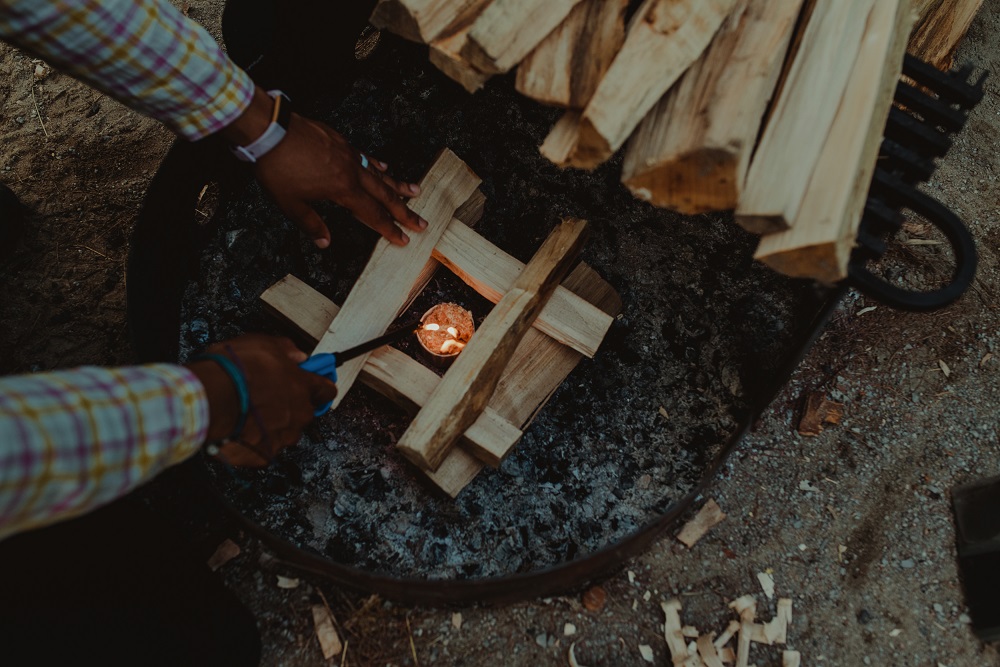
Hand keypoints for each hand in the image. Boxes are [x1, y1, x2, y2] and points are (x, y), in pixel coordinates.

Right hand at [186, 334, 336, 466]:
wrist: (209, 398)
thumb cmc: (234, 370)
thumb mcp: (262, 344)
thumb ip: (285, 350)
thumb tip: (296, 355)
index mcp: (302, 387)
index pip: (325, 390)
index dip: (319, 387)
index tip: (315, 385)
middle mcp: (298, 414)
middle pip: (303, 413)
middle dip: (289, 406)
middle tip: (266, 396)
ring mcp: (282, 437)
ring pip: (284, 432)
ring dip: (271, 424)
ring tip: (248, 413)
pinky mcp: (264, 454)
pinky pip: (263, 448)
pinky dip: (253, 441)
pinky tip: (239, 429)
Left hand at [220, 87, 427, 247]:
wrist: (270, 130)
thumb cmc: (277, 167)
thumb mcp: (290, 203)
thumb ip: (311, 223)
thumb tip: (324, 242)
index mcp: (342, 189)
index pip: (372, 214)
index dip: (389, 229)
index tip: (404, 238)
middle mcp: (351, 172)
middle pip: (384, 195)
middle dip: (404, 211)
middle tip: (422, 222)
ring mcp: (348, 154)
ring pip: (379, 173)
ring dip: (398, 185)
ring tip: (416, 192)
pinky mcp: (339, 141)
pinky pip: (365, 156)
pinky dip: (376, 164)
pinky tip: (384, 167)